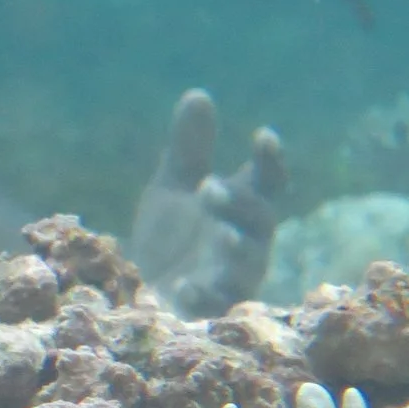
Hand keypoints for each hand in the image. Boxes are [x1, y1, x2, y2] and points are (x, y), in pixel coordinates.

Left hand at [128, 88, 286, 316]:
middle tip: (209, 187)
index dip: (270, 161)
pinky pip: (216, 307)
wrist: (138, 299)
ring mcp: (230, 281)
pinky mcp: (209, 314)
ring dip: (235, 246)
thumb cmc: (166, 244)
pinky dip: (202, 297)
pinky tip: (184, 287)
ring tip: (218, 232)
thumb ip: (188, 151)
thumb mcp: (172, 192)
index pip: (266, 183)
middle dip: (240, 203)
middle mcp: (244, 244)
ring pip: (248, 264)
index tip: (264, 134)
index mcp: (239, 211)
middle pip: (260, 221)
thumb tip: (199, 94)